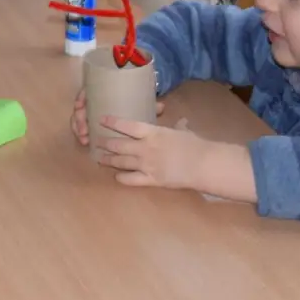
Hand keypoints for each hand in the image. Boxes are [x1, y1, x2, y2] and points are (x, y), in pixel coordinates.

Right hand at [71, 89, 162, 146]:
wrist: (135, 99)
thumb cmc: (135, 98)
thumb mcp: (142, 100)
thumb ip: (149, 104)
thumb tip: (161, 107)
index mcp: (102, 90)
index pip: (86, 90)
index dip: (81, 98)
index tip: (81, 106)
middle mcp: (94, 100)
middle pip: (80, 108)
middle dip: (79, 120)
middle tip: (84, 130)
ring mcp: (90, 111)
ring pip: (78, 119)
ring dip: (79, 129)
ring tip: (84, 140)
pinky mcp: (90, 122)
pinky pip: (81, 128)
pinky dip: (81, 134)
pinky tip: (84, 143)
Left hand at [94, 119, 214, 189]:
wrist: (203, 164)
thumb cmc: (195, 145)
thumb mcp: (184, 131)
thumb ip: (177, 127)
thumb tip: (181, 121)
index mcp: (153, 133)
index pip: (127, 126)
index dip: (113, 122)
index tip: (101, 119)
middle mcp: (145, 148)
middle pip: (119, 145)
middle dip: (106, 143)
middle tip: (96, 141)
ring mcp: (146, 164)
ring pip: (121, 162)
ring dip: (109, 160)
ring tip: (99, 158)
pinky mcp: (151, 180)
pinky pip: (131, 179)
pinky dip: (122, 178)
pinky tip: (116, 176)